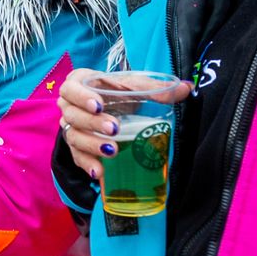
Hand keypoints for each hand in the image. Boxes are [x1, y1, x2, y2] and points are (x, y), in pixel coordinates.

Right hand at [58, 68, 190, 180]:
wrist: (111, 105)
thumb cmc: (118, 91)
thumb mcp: (135, 86)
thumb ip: (157, 88)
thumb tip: (187, 88)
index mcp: (80, 83)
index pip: (71, 88)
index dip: (81, 97)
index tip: (99, 105)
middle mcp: (69, 105)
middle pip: (73, 115)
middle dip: (92, 123)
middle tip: (115, 128)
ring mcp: (71, 127)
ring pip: (74, 137)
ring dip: (92, 144)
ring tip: (112, 151)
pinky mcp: (76, 146)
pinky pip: (77, 157)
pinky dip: (88, 164)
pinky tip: (99, 172)